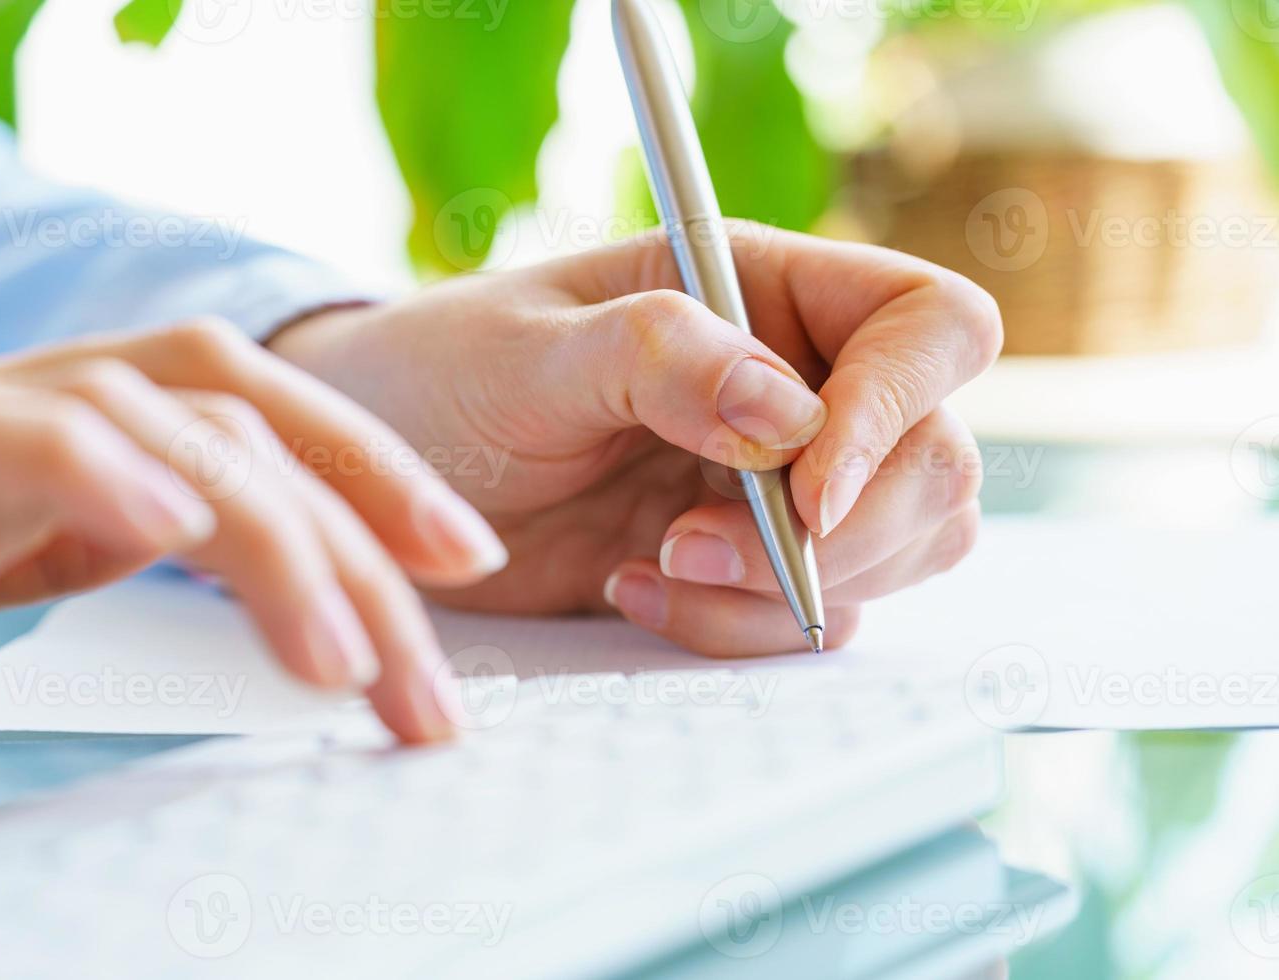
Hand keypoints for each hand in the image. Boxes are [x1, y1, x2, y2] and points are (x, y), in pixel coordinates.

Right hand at [0, 320, 504, 741]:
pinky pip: (22, 434)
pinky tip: (177, 528)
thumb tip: (300, 608)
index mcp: (102, 421)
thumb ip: (146, 556)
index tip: (467, 562)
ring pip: (165, 420)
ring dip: (275, 539)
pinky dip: (109, 472)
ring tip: (344, 659)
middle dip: (363, 539)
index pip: (270, 415)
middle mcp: (52, 394)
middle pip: (247, 420)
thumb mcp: (33, 565)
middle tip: (428, 677)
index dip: (379, 473)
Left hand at [274, 223, 1000, 655]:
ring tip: (657, 564)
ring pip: (896, 553)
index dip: (901, 403)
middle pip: (934, 460)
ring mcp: (777, 486)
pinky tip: (629, 589)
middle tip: (699, 544)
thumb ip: (656, 359)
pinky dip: (732, 629)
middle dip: (845, 530)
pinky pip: (807, 620)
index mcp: (761, 292)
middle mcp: (794, 388)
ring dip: (789, 590)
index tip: (808, 484)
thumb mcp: (528, 351)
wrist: (384, 481)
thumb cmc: (443, 375)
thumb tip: (789, 415)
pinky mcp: (744, 568)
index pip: (926, 325)